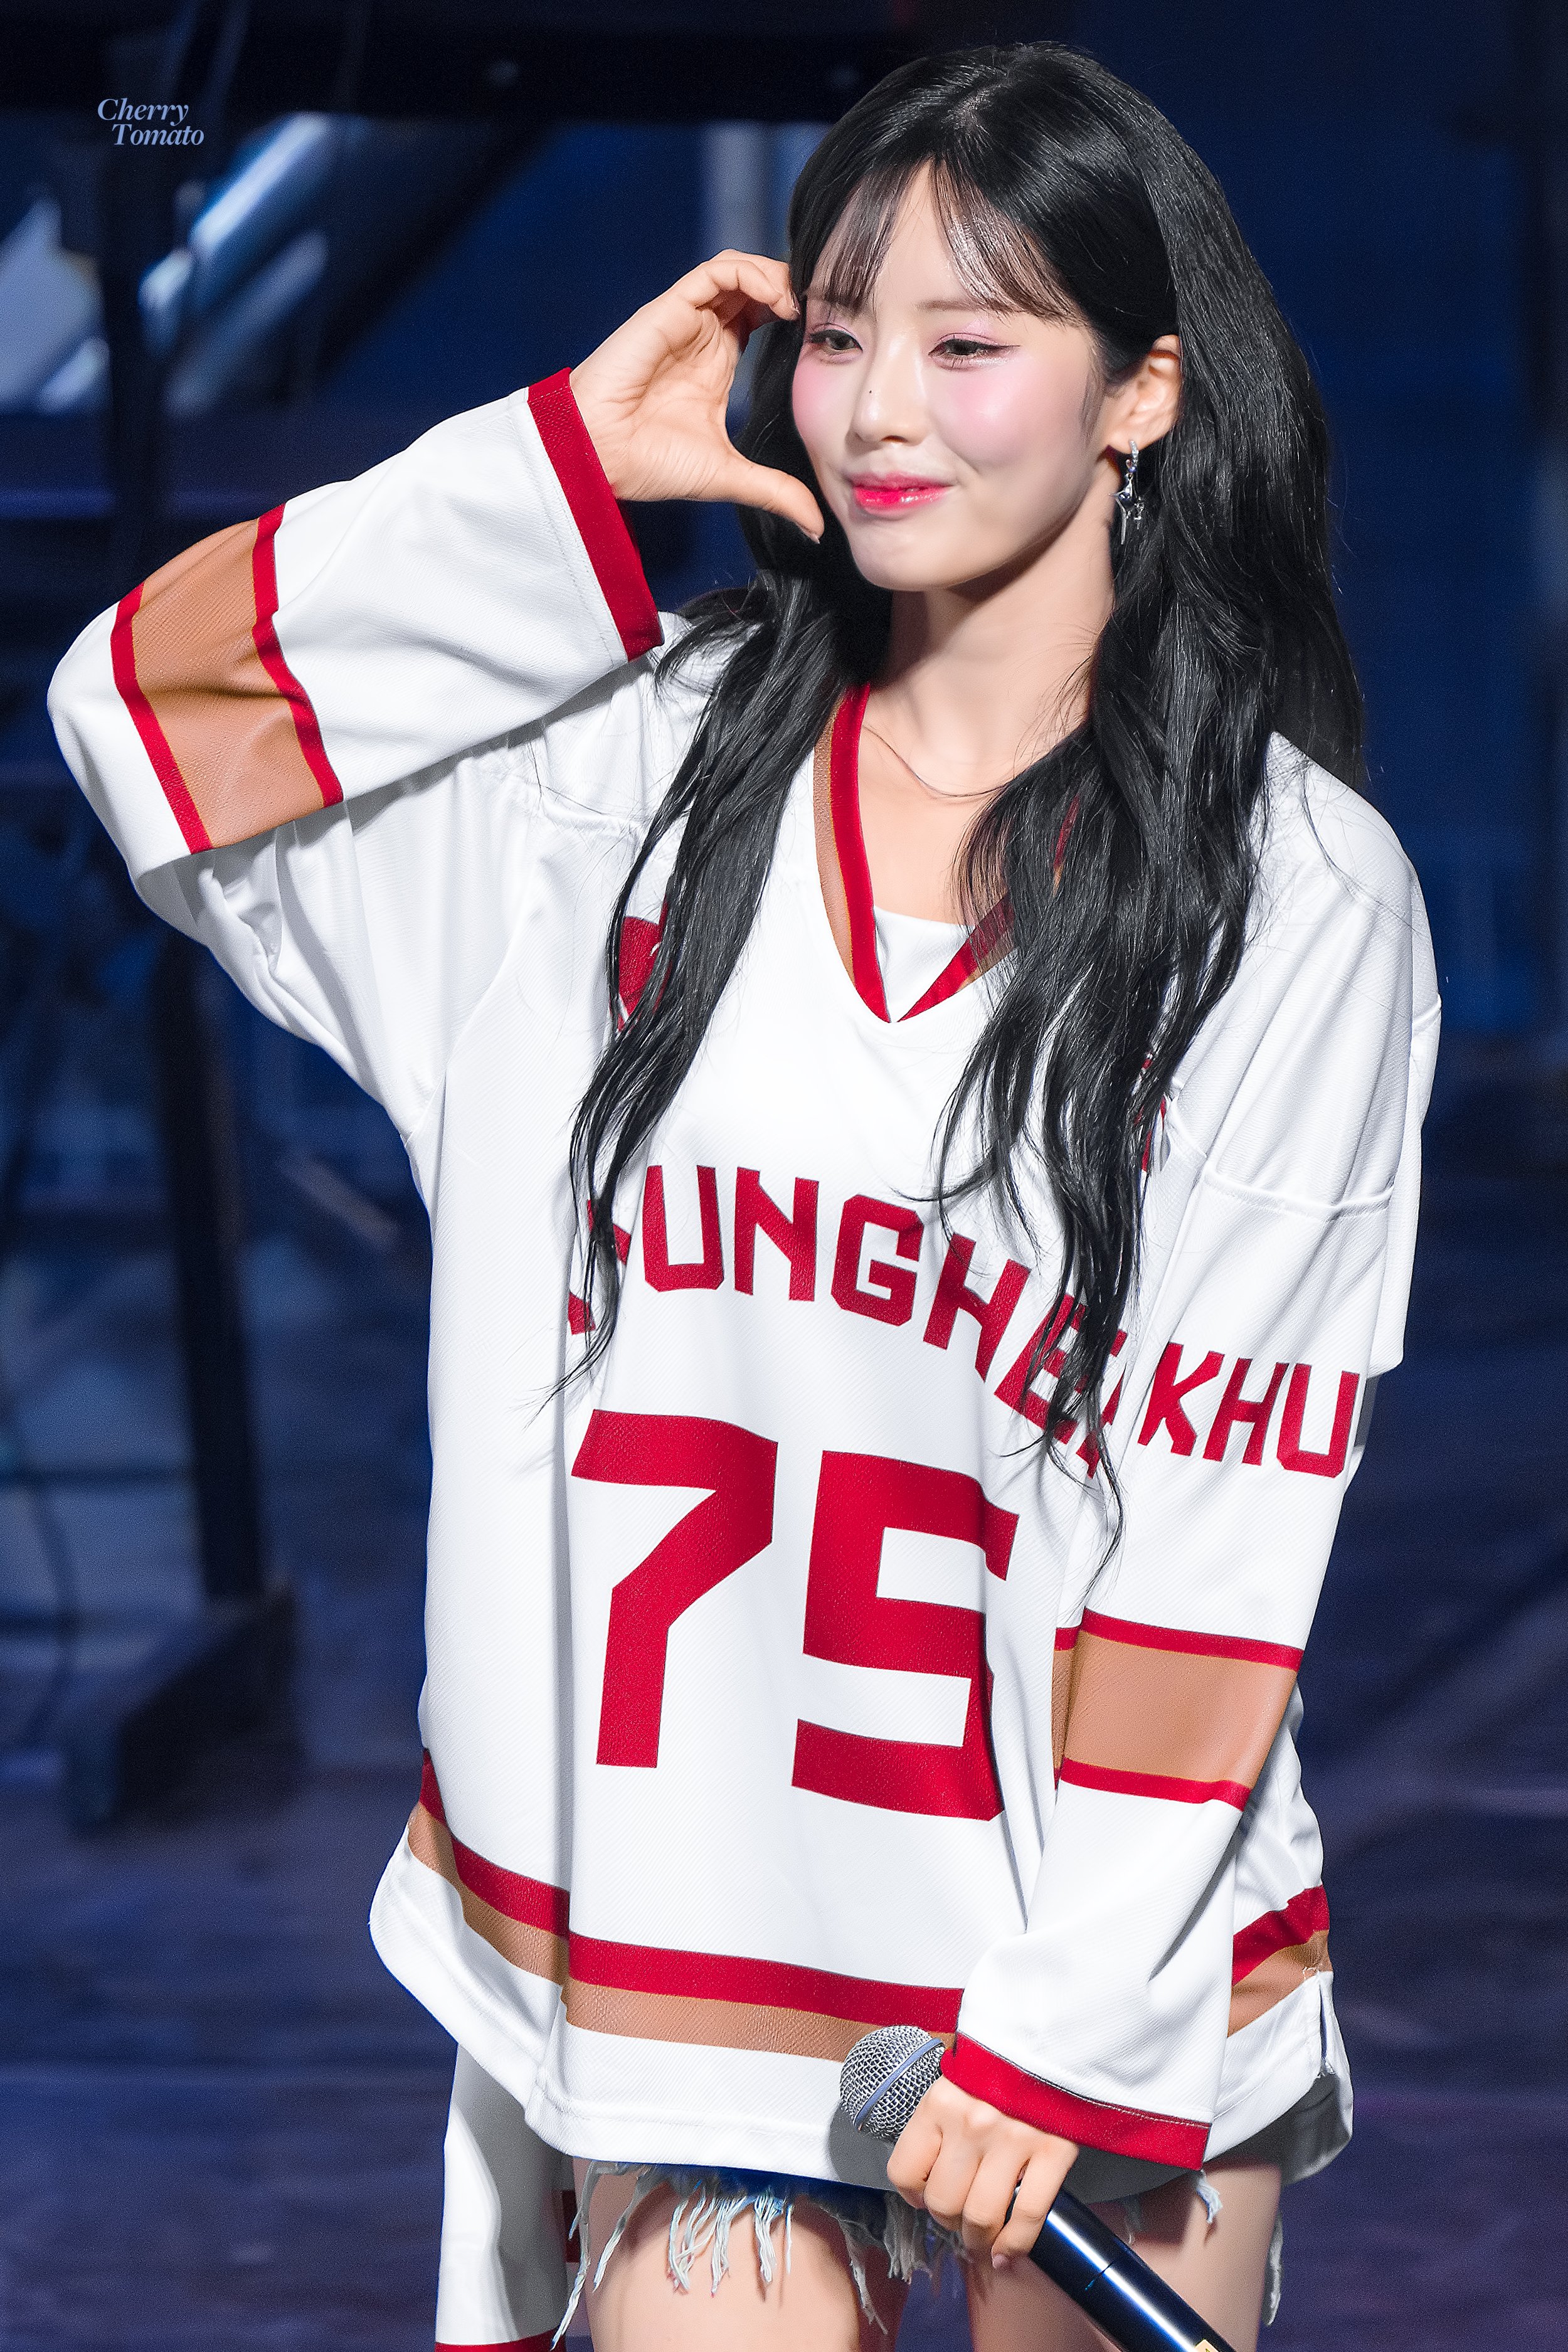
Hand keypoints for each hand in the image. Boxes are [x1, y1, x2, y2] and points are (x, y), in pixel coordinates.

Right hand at [569, 251, 823, 537]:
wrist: (601, 457)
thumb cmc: (650, 464)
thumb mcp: (729, 477)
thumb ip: (775, 492)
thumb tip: (816, 526)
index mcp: (717, 364)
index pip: (763, 318)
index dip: (795, 316)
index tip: (825, 334)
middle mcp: (703, 336)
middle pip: (755, 287)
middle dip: (792, 289)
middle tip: (821, 311)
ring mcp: (687, 320)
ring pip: (738, 271)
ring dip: (775, 277)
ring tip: (799, 304)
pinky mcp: (670, 309)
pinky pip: (715, 273)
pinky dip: (750, 275)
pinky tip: (776, 300)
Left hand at [887, 2073, 1078, 2267]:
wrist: (1058, 2035)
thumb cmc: (1002, 2062)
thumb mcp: (958, 2078)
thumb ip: (940, 2120)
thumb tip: (926, 2176)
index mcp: (941, 2101)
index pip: (905, 2170)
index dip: (914, 2193)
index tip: (924, 2195)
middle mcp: (972, 2123)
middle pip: (943, 2202)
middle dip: (949, 2220)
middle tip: (959, 2217)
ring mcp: (1013, 2140)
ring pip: (981, 2217)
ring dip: (979, 2238)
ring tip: (982, 2237)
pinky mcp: (1053, 2152)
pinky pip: (1028, 2217)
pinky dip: (1016, 2244)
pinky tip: (1009, 2250)